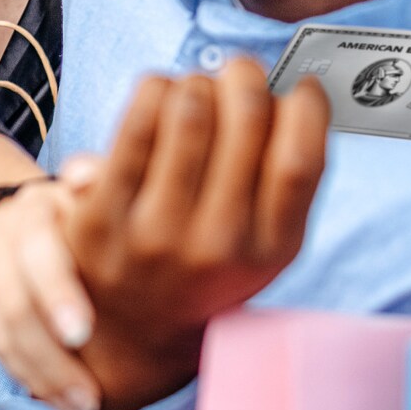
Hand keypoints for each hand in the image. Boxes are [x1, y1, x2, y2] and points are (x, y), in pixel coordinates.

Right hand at [0, 179, 104, 409]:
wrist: (35, 209)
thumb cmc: (87, 209)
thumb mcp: (100, 191)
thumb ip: (104, 184)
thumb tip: (85, 176)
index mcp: (35, 207)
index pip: (38, 250)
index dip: (57, 292)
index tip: (85, 333)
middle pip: (14, 302)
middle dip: (52, 354)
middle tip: (93, 395)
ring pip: (0, 331)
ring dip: (41, 375)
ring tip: (83, 406)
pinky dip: (24, 373)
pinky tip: (56, 398)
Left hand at [64, 57, 330, 409]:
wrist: (132, 333)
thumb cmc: (207, 267)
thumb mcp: (264, 244)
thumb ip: (287, 180)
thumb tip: (296, 93)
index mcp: (270, 249)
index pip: (301, 157)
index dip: (307, 105)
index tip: (301, 89)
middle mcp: (217, 244)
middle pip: (247, 120)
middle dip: (248, 76)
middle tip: (241, 75)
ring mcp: (157, 231)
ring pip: (190, 109)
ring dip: (199, 80)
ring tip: (198, 89)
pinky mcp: (103, 216)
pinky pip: (136, 123)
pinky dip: (155, 89)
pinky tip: (162, 94)